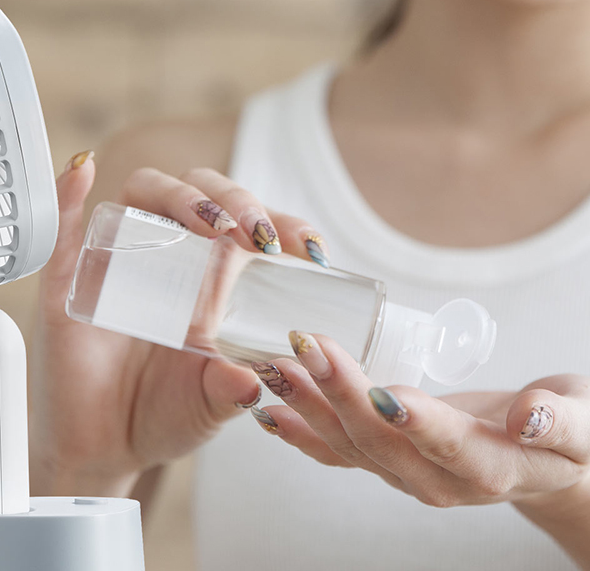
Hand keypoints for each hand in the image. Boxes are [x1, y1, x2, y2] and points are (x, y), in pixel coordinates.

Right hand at [29, 156, 330, 495]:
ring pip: (146, 191)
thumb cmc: (166, 413)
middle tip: (257, 235)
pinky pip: (66, 226)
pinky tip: (83, 169)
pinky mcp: (72, 278)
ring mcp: (121, 257)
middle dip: (236, 201)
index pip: (250, 222)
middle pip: (201, 191)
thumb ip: (232, 390)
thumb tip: (252, 379)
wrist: (106, 449)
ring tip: (213, 224)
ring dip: (182, 196)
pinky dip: (70, 194)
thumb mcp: (211, 403)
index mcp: (213, 270)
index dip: (282, 222)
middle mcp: (170, 251)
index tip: (311, 249)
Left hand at [250, 334, 589, 562]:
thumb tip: (530, 416)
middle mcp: (439, 481)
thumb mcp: (585, 423)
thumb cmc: (570, 434)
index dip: (418, 422)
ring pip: (349, 445)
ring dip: (309, 405)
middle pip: (382, 442)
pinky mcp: (387, 460)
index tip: (383, 391)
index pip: (451, 449)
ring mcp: (406, 474)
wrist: (545, 459)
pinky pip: (338, 452)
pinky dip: (301, 431)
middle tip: (308, 344)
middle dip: (341, 393)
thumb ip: (563, 422)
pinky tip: (267, 409)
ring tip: (275, 366)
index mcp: (492, 470)